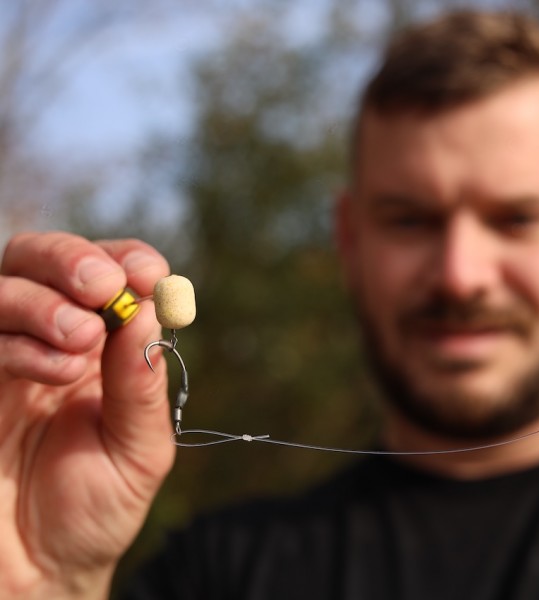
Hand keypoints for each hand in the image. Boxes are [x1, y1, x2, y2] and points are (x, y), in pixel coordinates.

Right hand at [0, 232, 173, 598]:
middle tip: (103, 288)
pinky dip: (17, 343)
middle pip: (40, 261)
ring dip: (43, 301)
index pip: (109, 273)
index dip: (125, 259)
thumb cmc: (97, 510)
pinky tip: (57, 370)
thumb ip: (139, 383)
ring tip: (81, 337)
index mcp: (102, 348)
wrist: (40, 572)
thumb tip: (150, 311)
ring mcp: (3, 363)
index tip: (146, 272)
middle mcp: (49, 342)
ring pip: (1, 289)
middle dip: (71, 260)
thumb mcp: (140, 450)